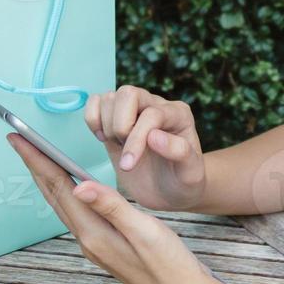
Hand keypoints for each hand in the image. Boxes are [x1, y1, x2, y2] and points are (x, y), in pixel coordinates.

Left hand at [6, 132, 234, 283]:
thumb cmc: (170, 266)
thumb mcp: (144, 231)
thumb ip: (112, 206)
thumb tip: (79, 187)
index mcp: (94, 233)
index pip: (58, 188)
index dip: (38, 160)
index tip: (19, 137)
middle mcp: (89, 239)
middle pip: (54, 195)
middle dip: (36, 165)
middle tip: (19, 139)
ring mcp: (97, 244)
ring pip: (64, 204)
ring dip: (49, 178)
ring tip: (39, 157)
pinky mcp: (107, 245)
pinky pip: (77, 212)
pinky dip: (68, 191)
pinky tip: (74, 186)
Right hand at [86, 86, 207, 211]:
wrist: (170, 190)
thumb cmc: (182, 182)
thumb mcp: (190, 174)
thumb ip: (180, 152)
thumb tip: (154, 136)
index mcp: (178, 114)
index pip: (151, 114)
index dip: (136, 139)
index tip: (128, 165)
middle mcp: (156, 105)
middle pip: (128, 94)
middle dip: (120, 126)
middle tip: (125, 150)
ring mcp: (134, 108)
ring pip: (110, 97)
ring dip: (107, 126)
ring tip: (119, 147)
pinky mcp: (115, 117)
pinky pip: (96, 101)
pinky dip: (93, 119)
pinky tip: (105, 139)